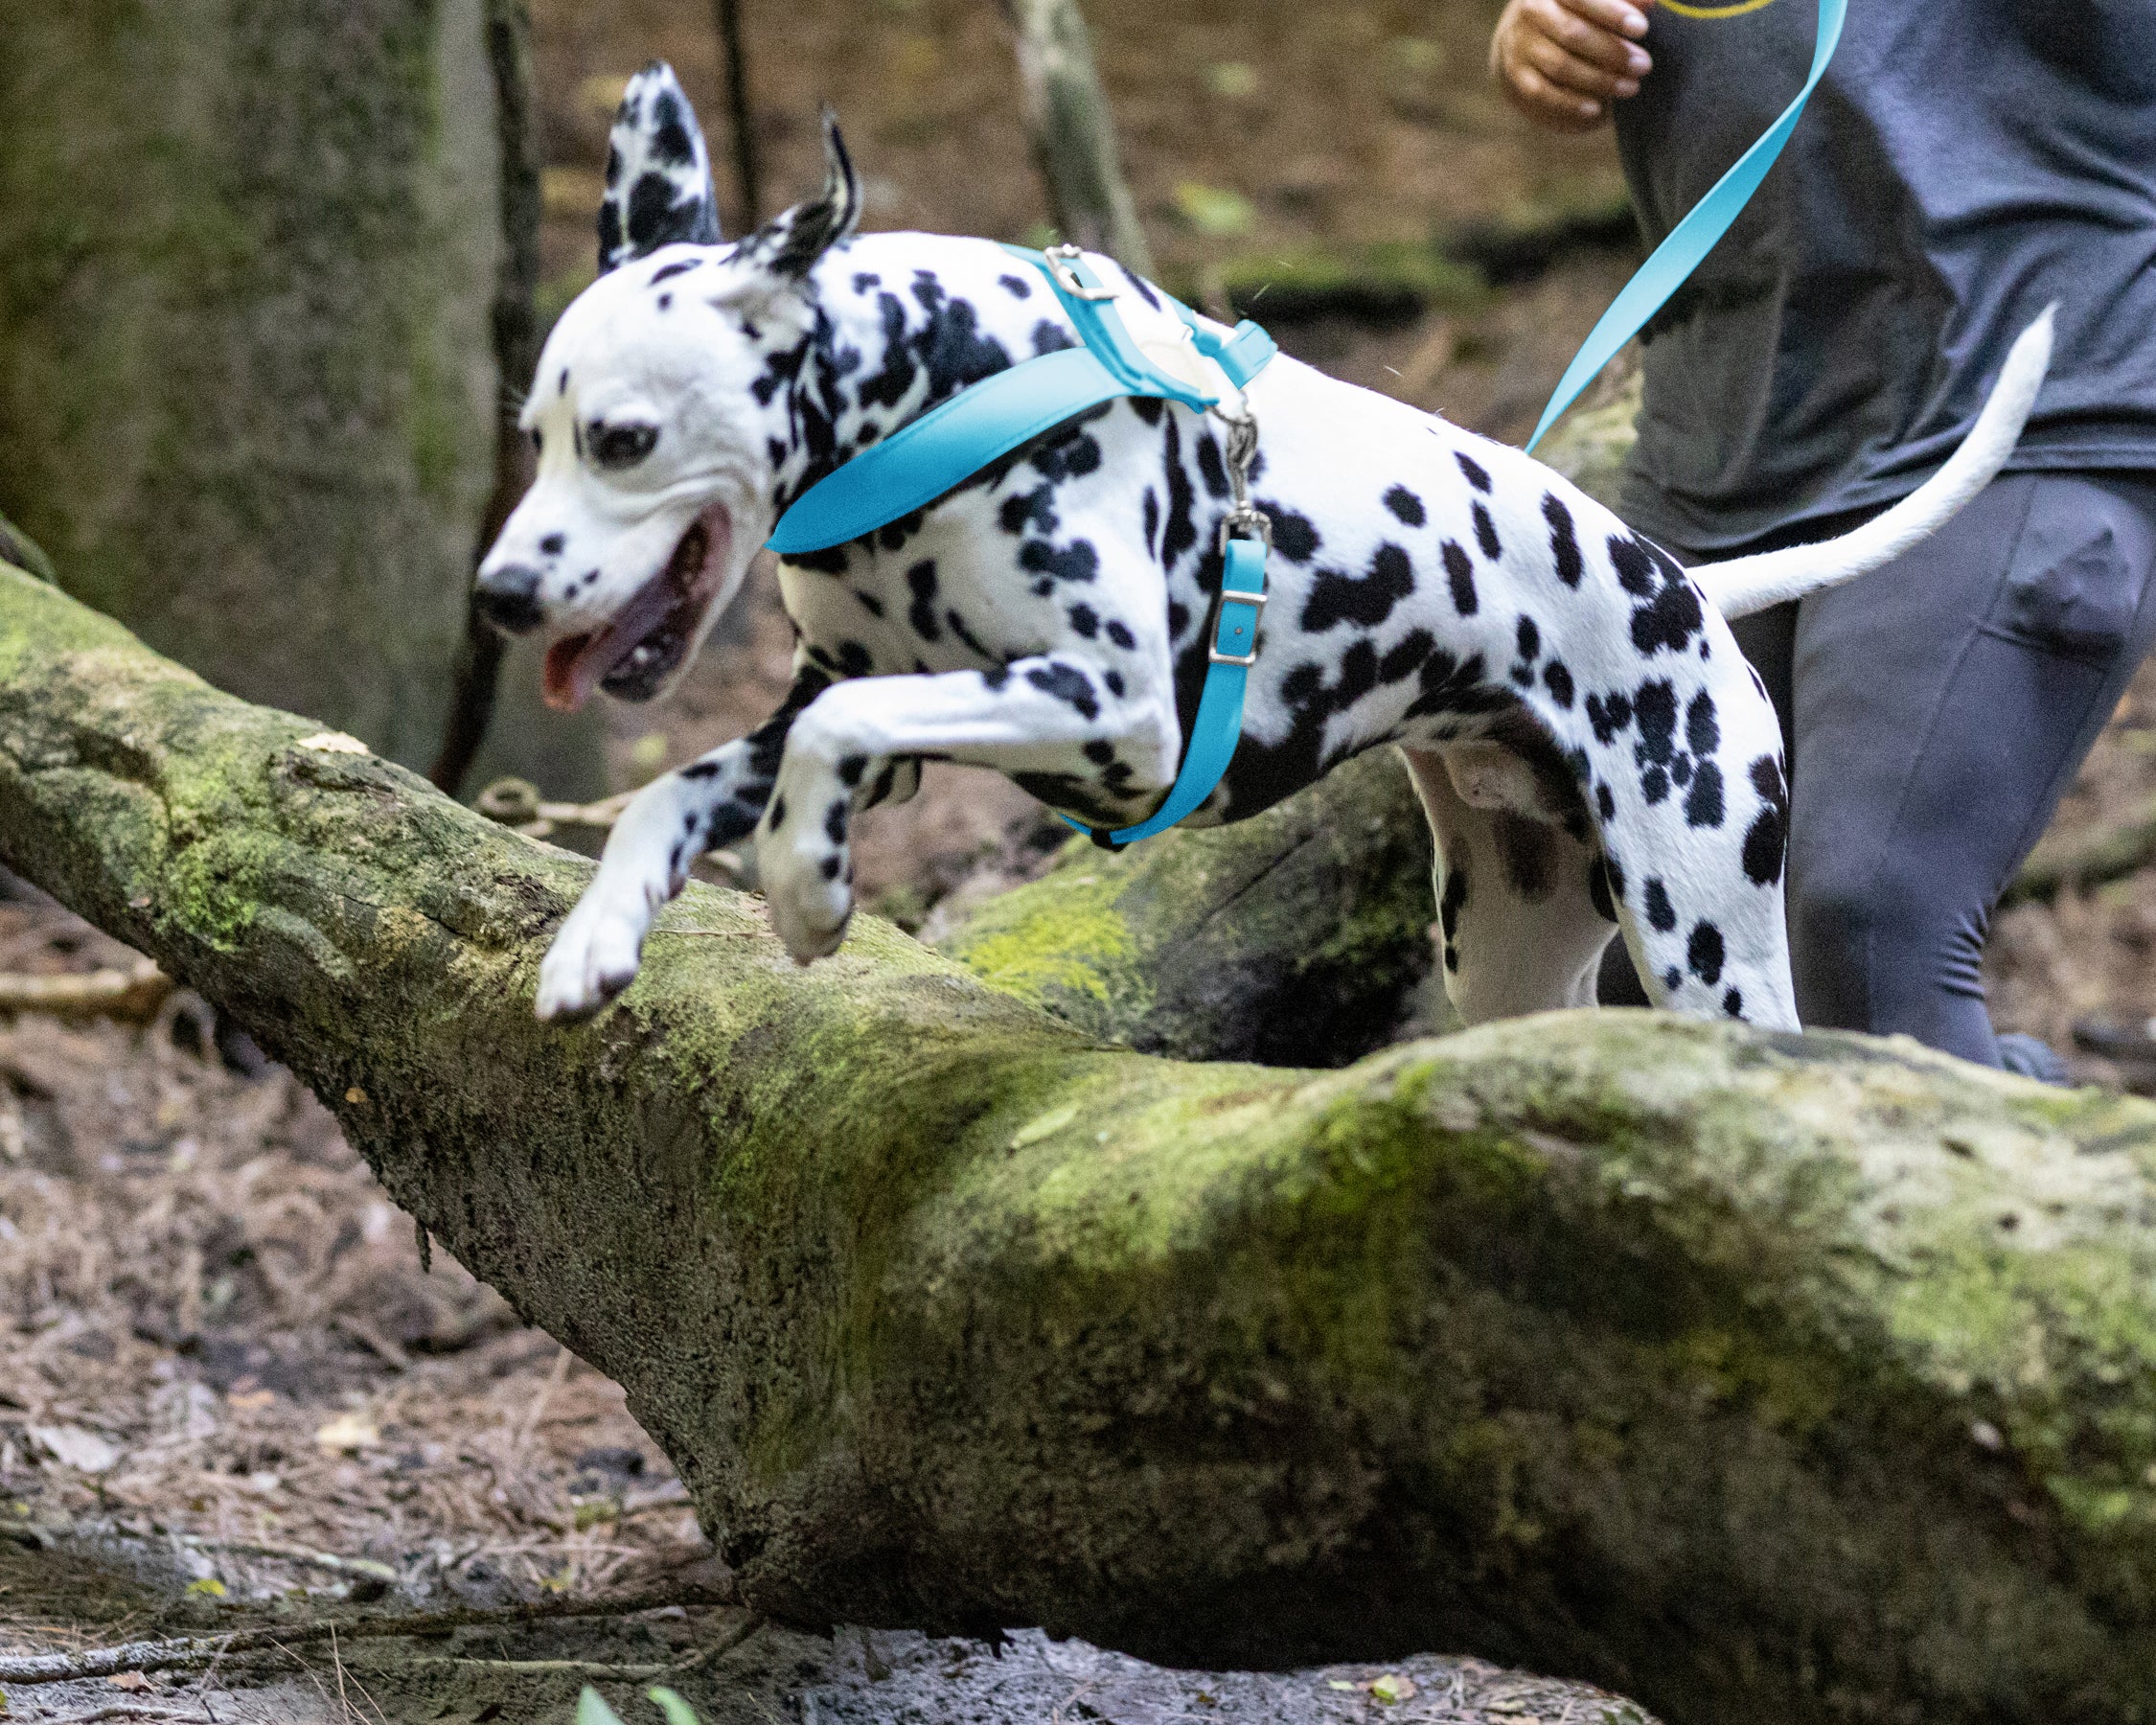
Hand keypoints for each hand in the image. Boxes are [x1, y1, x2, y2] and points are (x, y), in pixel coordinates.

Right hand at [1490, 0, 1653, 131]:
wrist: (1529, 30)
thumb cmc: (1576, 9)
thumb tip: (1650, 3)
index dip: (1613, 13)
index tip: (1642, 29)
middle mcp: (1532, 10)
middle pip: (1572, 33)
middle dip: (1612, 52)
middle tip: (1643, 65)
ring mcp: (1520, 43)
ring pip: (1560, 65)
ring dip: (1599, 80)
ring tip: (1630, 87)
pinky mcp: (1515, 72)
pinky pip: (1543, 92)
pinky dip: (1570, 103)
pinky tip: (1596, 108)